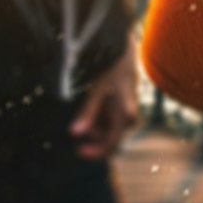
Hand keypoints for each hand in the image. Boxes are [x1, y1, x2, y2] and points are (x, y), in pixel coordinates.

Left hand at [69, 36, 138, 159]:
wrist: (125, 50)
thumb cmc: (111, 68)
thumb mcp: (96, 90)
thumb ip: (87, 113)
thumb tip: (74, 134)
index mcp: (125, 115)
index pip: (111, 145)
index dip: (94, 152)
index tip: (78, 150)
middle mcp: (129, 117)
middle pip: (109, 139)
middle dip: (92, 135)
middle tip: (77, 121)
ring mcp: (127, 113)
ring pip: (108, 129)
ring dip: (94, 125)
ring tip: (86, 103)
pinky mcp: (124, 107)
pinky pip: (110, 120)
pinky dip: (98, 117)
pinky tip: (93, 102)